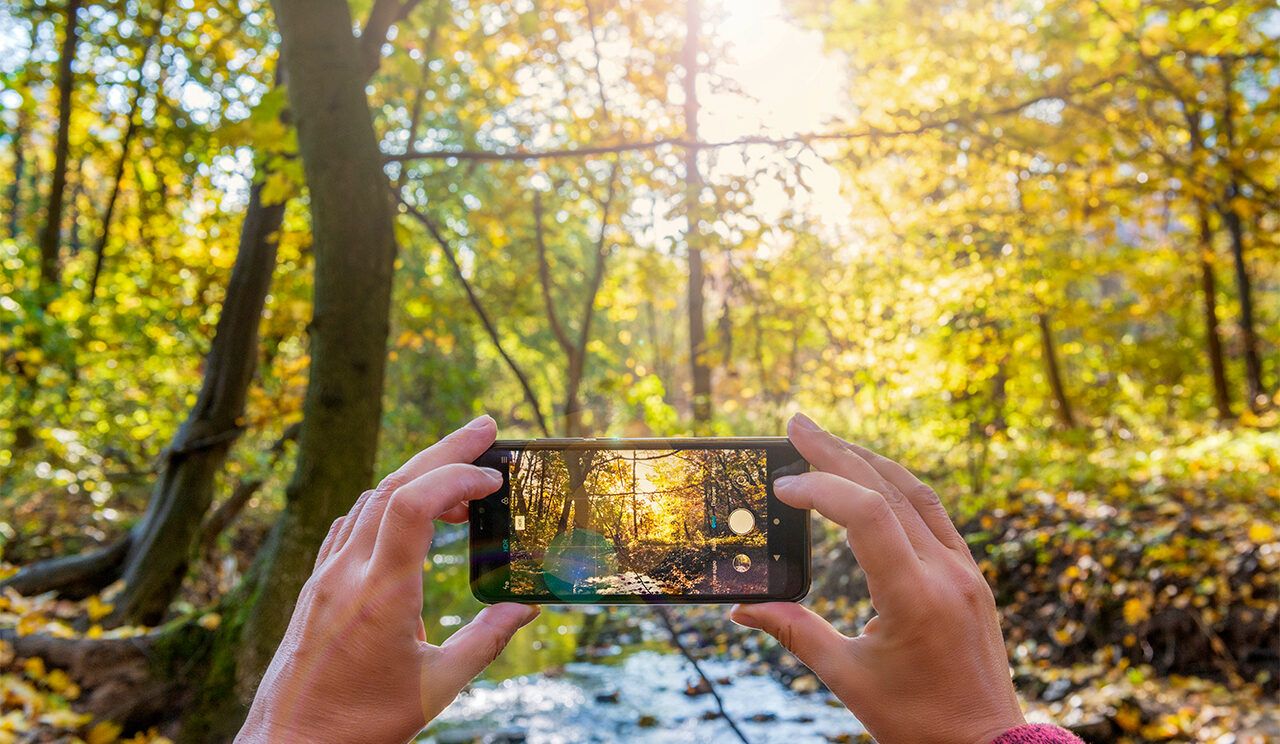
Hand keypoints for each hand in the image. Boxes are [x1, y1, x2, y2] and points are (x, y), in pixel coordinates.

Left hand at [237, 415, 538, 743]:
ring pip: (370, 499)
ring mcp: (326, 576)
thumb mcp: (437, 688)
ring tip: (463, 481)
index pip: (413, 505)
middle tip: (486, 428)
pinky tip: (409, 515)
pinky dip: (386, 503)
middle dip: (443, 450)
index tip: (494, 479)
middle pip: (393, 485)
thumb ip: (485, 641)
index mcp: (380, 594)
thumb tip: (526, 608)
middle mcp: (347, 573)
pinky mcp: (316, 586)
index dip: (455, 477)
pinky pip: (350, 524)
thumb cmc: (362, 725)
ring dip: (416, 476)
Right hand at [730, 413, 1023, 743]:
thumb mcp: (847, 678)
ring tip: (827, 439)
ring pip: (916, 492)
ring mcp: (964, 569)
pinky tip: (872, 475)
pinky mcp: (971, 574)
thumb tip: (743, 608)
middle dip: (837, 452)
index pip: (869, 515)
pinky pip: (934, 512)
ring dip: (868, 459)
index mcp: (915, 599)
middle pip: (890, 489)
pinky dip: (897, 485)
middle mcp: (946, 573)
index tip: (782, 486)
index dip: (822, 489)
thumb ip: (795, 632)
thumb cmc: (916, 720)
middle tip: (796, 423)